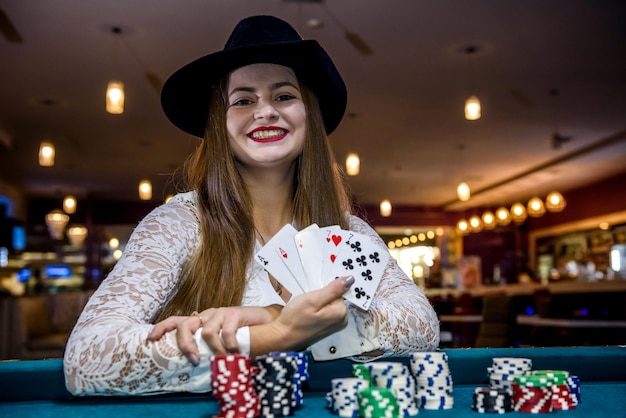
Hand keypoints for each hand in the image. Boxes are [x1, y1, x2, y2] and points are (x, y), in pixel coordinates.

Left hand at [148, 305, 278, 364]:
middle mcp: (208, 315)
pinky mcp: (235, 312)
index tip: (150, 339)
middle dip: (185, 344)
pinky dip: (230, 346)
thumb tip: (194, 367)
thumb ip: (209, 349)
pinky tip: (236, 351)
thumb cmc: (243, 335)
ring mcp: (221, 312)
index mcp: (202, 321)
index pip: (176, 321)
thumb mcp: (222, 343)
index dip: (162, 328)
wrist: (269, 325)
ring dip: (214, 349)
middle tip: (194, 360)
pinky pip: (226, 332)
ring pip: (206, 331)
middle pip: (185, 325)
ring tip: (223, 358)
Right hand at [249, 276, 354, 355]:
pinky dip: (316, 309)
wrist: (282, 338)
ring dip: (318, 302)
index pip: (338, 291)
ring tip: (306, 307)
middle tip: (308, 300)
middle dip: (322, 295)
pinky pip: (325, 311)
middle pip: (335, 298)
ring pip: (329, 304)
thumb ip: (333, 289)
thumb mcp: (313, 299)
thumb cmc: (295, 319)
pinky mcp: (326, 327)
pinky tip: (307, 312)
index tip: (314, 293)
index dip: (325, 289)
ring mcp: (334, 325)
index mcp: (341, 313)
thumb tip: (351, 279)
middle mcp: (341, 321)